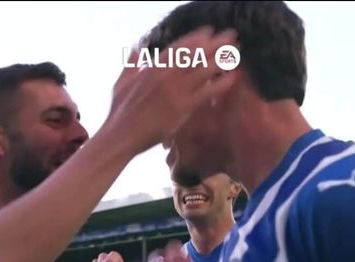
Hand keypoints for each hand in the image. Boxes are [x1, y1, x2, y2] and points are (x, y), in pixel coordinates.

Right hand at [107, 26, 238, 154]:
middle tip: (231, 36)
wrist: (120, 136)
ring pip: (204, 69)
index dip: (197, 37)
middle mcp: (165, 74)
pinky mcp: (182, 107)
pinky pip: (207, 91)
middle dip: (216, 42)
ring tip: (235, 53)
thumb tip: (138, 49)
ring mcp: (175, 90)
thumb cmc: (119, 113)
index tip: (209, 31)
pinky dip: (221, 83)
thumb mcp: (121, 83)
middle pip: (196, 53)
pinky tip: (233, 77)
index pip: (179, 46)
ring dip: (222, 58)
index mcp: (152, 67)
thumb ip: (131, 64)